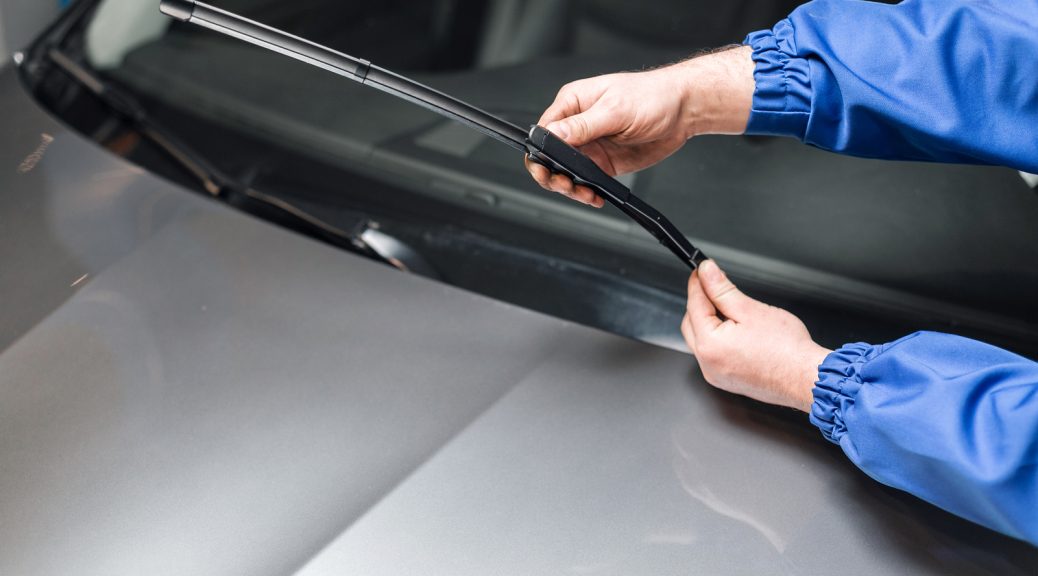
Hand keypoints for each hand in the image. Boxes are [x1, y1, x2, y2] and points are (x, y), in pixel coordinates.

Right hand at [526, 45, 754, 206]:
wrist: (683, 111)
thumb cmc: (653, 96)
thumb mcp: (616, 109)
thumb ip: (583, 125)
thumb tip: (554, 134)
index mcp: (573, 103)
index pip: (544, 131)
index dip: (540, 153)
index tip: (549, 168)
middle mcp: (577, 125)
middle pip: (548, 156)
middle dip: (551, 175)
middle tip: (565, 184)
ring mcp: (590, 145)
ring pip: (565, 173)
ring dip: (570, 187)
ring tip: (584, 193)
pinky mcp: (603, 162)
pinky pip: (586, 182)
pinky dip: (586, 193)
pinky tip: (594, 196)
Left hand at [681, 260, 831, 411]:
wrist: (806, 378)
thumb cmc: (786, 349)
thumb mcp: (750, 309)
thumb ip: (722, 290)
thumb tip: (707, 273)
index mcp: (709, 345)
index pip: (694, 305)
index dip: (698, 284)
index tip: (702, 270)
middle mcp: (708, 364)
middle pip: (692, 323)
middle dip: (701, 303)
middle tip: (716, 285)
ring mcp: (716, 375)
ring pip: (702, 340)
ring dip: (710, 321)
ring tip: (732, 308)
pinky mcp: (727, 380)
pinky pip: (714, 354)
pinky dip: (719, 339)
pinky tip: (737, 330)